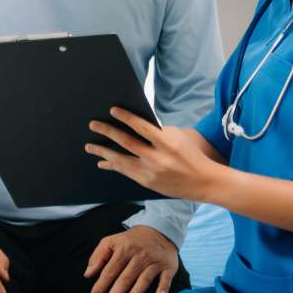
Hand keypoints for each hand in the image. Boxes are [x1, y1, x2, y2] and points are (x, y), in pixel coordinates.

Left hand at [84, 225, 178, 292]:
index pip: (110, 270)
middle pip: (125, 278)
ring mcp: (154, 261)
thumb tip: (88, 274)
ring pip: (144, 278)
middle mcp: (139, 255)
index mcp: (124, 249)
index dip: (101, 285)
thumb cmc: (131, 240)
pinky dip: (163, 287)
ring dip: (136, 292)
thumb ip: (98, 256)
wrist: (159, 230)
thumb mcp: (112, 241)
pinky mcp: (167, 266)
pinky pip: (166, 278)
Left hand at [86, 107, 219, 201]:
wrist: (203, 181)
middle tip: (93, 124)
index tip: (112, 110)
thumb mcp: (177, 136)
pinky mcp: (147, 183)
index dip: (126, 118)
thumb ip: (157, 132)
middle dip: (108, 132)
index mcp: (167, 143)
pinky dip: (113, 166)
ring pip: (121, 160)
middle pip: (127, 143)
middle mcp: (157, 159)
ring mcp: (151, 173)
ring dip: (103, 152)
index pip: (142, 127)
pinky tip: (102, 161)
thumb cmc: (189, 153)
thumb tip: (133, 125)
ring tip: (89, 146)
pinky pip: (125, 172)